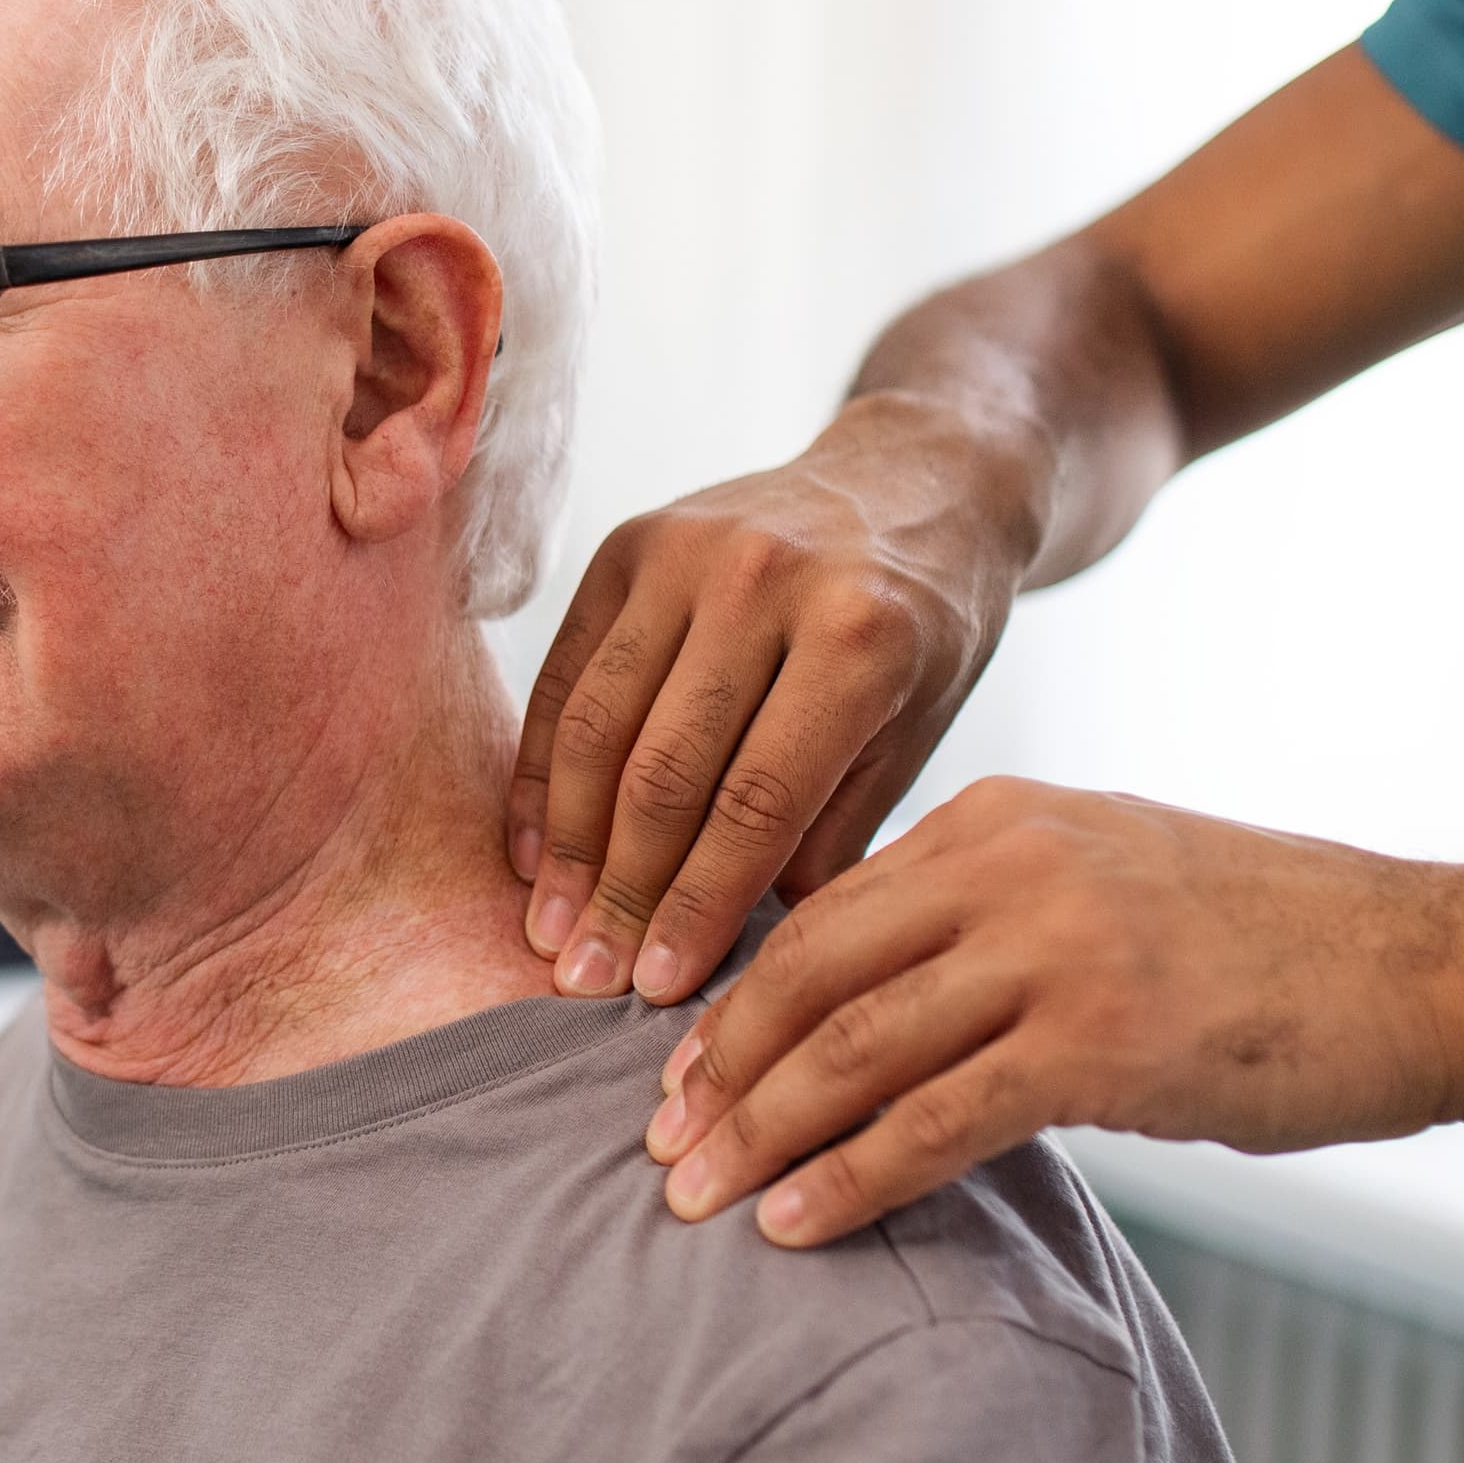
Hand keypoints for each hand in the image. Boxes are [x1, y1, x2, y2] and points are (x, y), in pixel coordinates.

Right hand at [509, 394, 1041, 1002]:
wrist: (921, 472)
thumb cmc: (931, 624)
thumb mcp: (922, 728)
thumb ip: (835, 832)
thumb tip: (747, 954)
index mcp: (860, 636)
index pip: (756, 802)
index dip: (700, 906)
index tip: (660, 989)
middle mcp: (766, 581)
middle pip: (664, 770)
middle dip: (621, 892)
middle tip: (585, 983)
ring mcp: (688, 552)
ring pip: (598, 725)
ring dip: (566, 844)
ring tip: (550, 931)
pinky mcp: (631, 542)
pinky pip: (567, 674)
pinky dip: (541, 770)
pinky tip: (532, 850)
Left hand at [644, 778, 1463, 1244]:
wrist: (1435, 969)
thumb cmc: (1276, 944)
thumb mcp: (1113, 880)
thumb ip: (994, 914)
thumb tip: (877, 997)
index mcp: (1000, 815)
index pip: (822, 908)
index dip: (735, 997)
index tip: (675, 1071)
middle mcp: (1012, 863)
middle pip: (808, 972)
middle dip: (718, 1069)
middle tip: (655, 1148)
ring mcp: (1056, 947)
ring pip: (853, 1047)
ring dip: (761, 1133)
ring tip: (696, 1200)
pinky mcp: (1100, 1040)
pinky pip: (935, 1118)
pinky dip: (851, 1177)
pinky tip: (796, 1223)